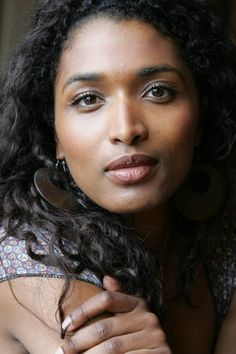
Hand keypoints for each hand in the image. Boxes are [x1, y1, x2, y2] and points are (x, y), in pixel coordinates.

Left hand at [55, 276, 170, 353]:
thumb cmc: (137, 338)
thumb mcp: (130, 315)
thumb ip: (118, 298)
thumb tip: (106, 277)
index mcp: (138, 303)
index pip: (106, 299)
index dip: (83, 310)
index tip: (65, 325)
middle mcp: (148, 317)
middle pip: (105, 328)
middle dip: (79, 341)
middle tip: (62, 351)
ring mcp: (155, 338)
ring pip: (111, 348)